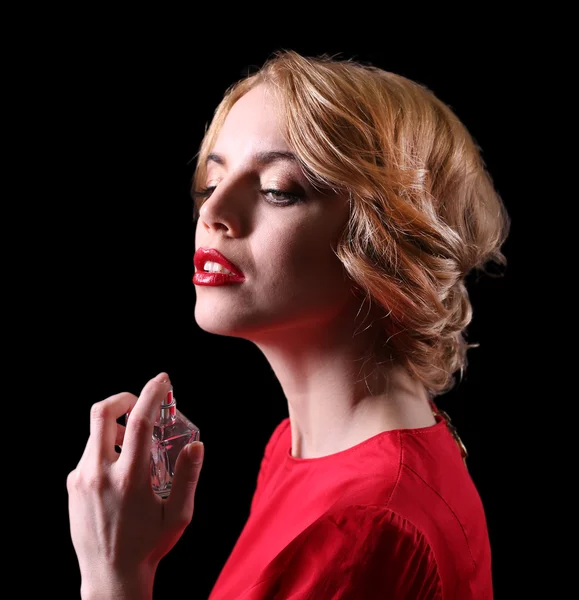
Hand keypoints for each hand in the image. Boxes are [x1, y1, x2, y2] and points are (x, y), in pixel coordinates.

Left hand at [67, 372, 204, 598]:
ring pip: (95, 433)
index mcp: (131, 479)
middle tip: (139, 403)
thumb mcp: (179, 515)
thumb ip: (188, 476)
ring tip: (134, 446)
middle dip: (123, 397)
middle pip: (101, 413)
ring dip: (116, 427)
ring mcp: (82, 479)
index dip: (152, 393)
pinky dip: (106, 449)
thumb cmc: (149, 546)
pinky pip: (89, 453)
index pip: (139, 422)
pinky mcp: (72, 486)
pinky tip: (121, 470)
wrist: (110, 576)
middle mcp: (101, 474)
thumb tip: (197, 444)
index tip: (162, 379)